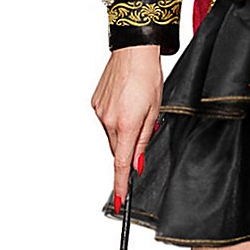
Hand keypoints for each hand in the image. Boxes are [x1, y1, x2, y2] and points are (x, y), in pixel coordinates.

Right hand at [90, 45, 162, 210]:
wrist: (133, 49)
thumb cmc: (148, 75)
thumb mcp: (154, 109)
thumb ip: (144, 139)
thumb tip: (137, 163)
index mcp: (126, 124)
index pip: (121, 163)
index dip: (120, 184)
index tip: (119, 200)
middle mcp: (108, 120)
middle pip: (118, 148)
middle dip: (129, 146)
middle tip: (143, 125)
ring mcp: (99, 111)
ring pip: (112, 134)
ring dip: (123, 128)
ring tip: (136, 105)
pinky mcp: (94, 103)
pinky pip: (106, 119)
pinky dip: (115, 117)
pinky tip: (125, 99)